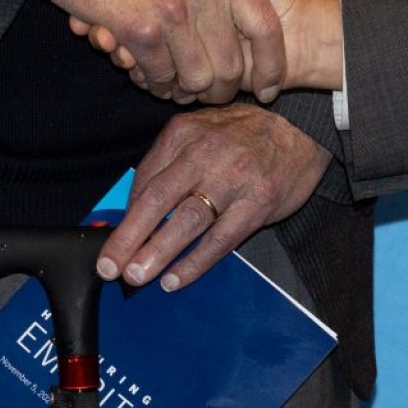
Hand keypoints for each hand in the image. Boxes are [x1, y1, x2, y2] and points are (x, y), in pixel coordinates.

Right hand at [71, 0, 346, 95]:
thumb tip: (244, 11)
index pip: (266, 27)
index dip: (271, 64)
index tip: (267, 89)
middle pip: (233, 65)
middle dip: (220, 89)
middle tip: (204, 94)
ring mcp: (174, 8)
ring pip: (196, 79)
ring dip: (182, 89)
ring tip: (168, 81)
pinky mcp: (142, 29)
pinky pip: (160, 77)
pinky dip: (152, 81)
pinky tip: (141, 69)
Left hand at [92, 106, 329, 291]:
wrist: (299, 129)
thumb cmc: (242, 135)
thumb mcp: (199, 132)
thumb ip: (168, 164)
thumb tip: (133, 208)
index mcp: (182, 133)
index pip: (144, 180)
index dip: (124, 216)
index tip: (110, 244)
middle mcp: (204, 153)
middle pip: (158, 199)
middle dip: (129, 237)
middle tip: (109, 266)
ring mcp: (233, 178)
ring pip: (187, 220)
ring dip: (158, 251)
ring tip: (137, 275)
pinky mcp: (258, 203)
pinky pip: (220, 239)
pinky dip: (195, 262)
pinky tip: (175, 278)